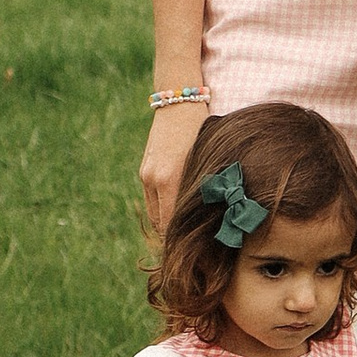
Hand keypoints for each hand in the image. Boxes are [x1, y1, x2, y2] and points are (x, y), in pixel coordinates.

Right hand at [139, 103, 201, 244]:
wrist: (178, 103)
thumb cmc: (202, 131)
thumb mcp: (208, 161)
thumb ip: (205, 191)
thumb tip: (213, 221)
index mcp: (169, 178)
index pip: (171, 224)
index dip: (182, 241)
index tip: (197, 254)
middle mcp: (153, 179)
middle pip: (161, 224)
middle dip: (174, 239)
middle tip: (194, 252)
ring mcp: (146, 175)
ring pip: (154, 214)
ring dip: (167, 226)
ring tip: (186, 237)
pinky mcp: (144, 171)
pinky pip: (151, 200)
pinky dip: (163, 210)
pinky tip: (178, 214)